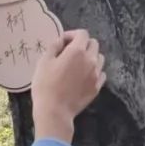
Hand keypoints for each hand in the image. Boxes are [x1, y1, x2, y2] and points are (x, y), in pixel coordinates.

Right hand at [31, 30, 104, 144]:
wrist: (55, 111)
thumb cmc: (45, 85)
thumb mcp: (44, 62)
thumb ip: (54, 46)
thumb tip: (61, 40)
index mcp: (77, 51)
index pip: (82, 34)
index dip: (72, 35)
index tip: (63, 42)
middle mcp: (90, 60)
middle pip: (94, 44)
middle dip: (82, 44)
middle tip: (70, 52)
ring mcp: (96, 74)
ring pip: (99, 58)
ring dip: (90, 56)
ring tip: (78, 64)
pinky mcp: (97, 87)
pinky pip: (101, 73)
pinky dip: (94, 71)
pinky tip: (84, 76)